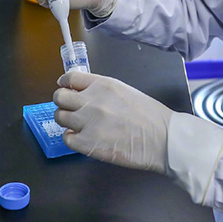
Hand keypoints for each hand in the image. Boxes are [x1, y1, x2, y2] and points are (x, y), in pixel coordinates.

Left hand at [53, 71, 171, 172]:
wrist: (163, 139)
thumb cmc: (150, 116)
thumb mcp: (124, 91)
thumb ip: (101, 90)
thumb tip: (83, 93)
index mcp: (102, 84)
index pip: (70, 78)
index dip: (65, 84)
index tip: (66, 89)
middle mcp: (91, 100)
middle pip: (59, 97)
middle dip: (63, 102)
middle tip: (71, 109)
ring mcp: (88, 122)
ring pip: (60, 117)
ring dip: (67, 121)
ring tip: (79, 126)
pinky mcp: (88, 144)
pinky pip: (67, 138)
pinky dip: (72, 138)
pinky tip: (83, 138)